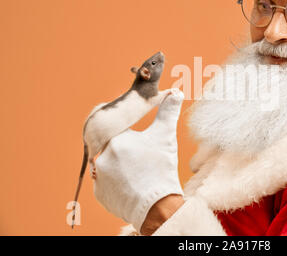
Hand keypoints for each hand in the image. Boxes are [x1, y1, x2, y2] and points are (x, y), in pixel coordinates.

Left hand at [93, 88, 184, 232]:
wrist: (157, 206)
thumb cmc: (161, 168)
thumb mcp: (166, 136)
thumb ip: (168, 112)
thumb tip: (177, 92)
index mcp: (116, 139)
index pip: (121, 130)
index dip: (132, 136)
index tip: (139, 144)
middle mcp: (102, 156)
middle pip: (116, 148)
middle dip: (128, 152)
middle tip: (142, 161)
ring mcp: (99, 176)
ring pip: (111, 165)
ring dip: (122, 167)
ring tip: (139, 173)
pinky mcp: (100, 194)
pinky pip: (107, 183)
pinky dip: (117, 183)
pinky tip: (132, 185)